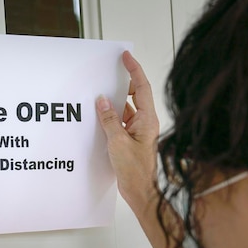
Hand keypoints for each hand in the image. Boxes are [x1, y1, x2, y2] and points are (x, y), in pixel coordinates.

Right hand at [96, 51, 159, 212]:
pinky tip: (100, 117)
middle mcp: (145, 123)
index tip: (126, 56)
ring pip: (126, 109)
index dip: (134, 70)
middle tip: (110, 73)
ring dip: (114, 102)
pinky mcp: (131, 139)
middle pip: (135, 95)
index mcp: (147, 120)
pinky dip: (111, 117)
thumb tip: (102, 101)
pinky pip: (121, 122)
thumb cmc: (135, 170)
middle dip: (123, 83)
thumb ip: (109, 119)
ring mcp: (139, 131)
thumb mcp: (117, 142)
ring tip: (100, 96)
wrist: (140, 191)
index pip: (141, 87)